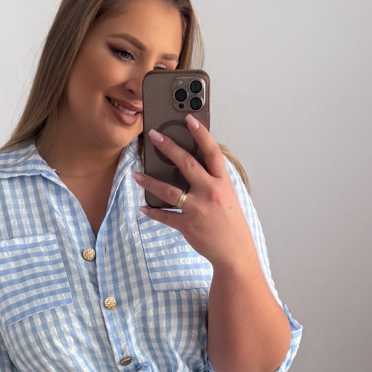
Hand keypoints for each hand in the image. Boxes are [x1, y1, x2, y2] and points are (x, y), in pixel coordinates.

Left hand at [133, 114, 256, 270]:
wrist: (235, 252)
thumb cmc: (231, 223)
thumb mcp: (228, 196)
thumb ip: (213, 180)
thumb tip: (191, 166)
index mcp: (223, 183)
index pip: (212, 152)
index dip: (201, 133)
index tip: (189, 119)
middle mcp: (210, 193)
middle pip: (186, 164)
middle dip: (168, 147)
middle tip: (154, 136)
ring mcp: (198, 210)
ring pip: (169, 191)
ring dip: (150, 181)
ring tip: (137, 174)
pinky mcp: (187, 226)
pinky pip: (165, 216)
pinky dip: (152, 211)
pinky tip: (143, 206)